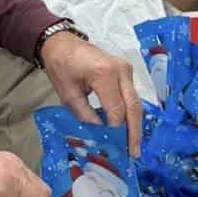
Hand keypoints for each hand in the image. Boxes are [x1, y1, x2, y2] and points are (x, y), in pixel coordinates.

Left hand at [41, 32, 142, 156]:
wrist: (62, 43)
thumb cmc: (62, 66)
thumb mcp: (69, 94)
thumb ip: (85, 115)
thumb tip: (100, 136)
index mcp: (105, 74)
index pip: (117, 110)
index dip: (117, 131)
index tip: (114, 149)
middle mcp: (121, 71)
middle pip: (133, 107)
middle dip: (134, 132)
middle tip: (133, 153)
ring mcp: (126, 69)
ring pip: (135, 102)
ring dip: (134, 124)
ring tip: (132, 146)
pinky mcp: (126, 71)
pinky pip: (131, 96)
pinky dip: (130, 113)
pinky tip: (128, 129)